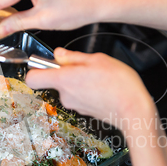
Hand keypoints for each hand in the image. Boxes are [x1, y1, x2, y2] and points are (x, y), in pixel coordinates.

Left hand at [25, 48, 155, 130]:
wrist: (134, 110)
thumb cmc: (119, 85)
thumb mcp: (97, 59)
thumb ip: (73, 56)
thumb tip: (59, 54)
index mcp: (64, 80)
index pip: (32, 78)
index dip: (36, 69)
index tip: (45, 62)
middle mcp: (65, 95)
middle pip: (54, 81)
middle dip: (66, 71)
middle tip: (85, 66)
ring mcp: (74, 105)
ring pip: (69, 88)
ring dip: (79, 80)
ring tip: (98, 76)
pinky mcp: (84, 111)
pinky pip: (79, 96)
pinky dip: (87, 90)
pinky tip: (102, 87)